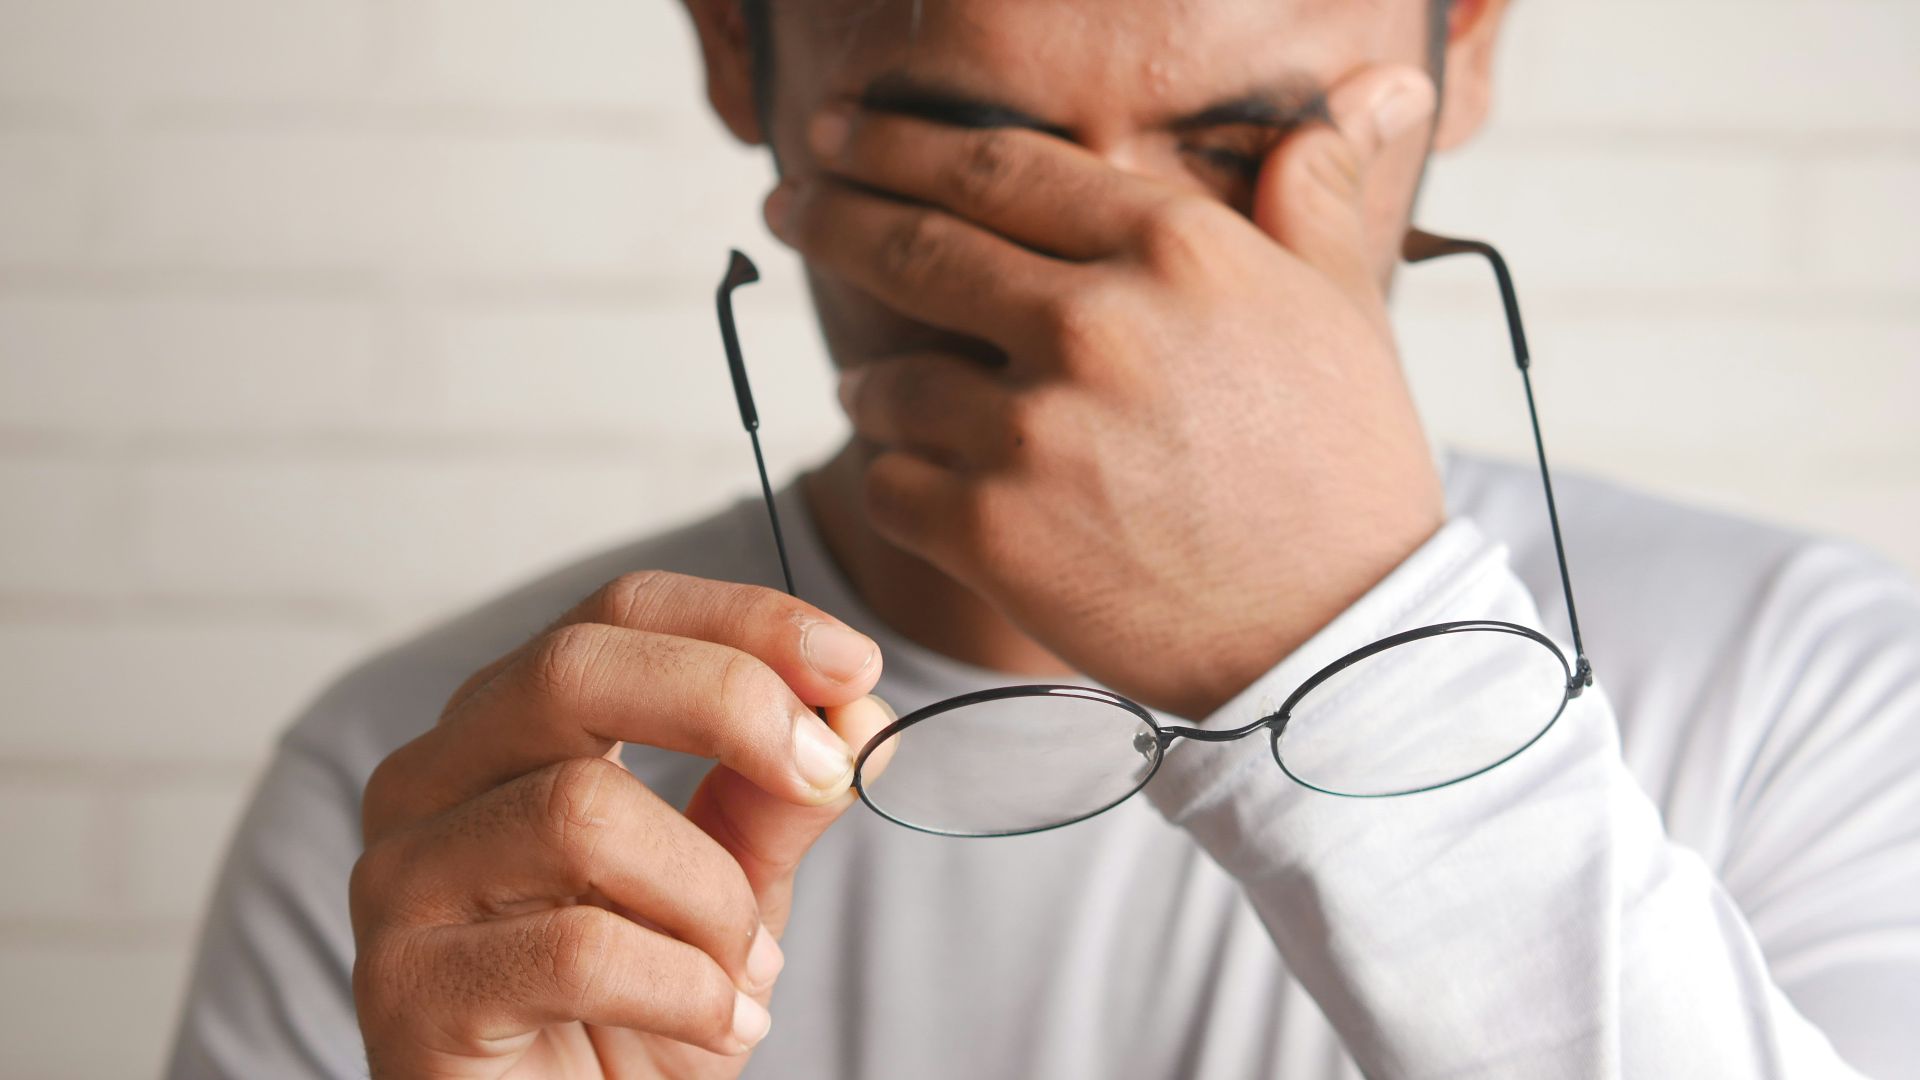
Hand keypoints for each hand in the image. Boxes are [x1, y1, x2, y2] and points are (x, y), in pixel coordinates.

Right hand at [350, 572, 891, 1078]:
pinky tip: (716, 1024)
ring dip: (712, 898)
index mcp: (507, 729)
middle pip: (572, 668)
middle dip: (730, 702)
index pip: (617, 615)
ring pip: (580, 812)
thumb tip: (858, 707)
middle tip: (826, 773)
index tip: (857, 662)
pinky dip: (686, 988)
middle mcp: (431, 780)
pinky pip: (576, 949)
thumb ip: (775, 798)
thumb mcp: (730, 892)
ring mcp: (401, 879)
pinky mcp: (404, 988)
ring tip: (749, 971)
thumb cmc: (635, 1018)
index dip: (743, 621)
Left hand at [766, 64, 1446, 718]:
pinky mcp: (993, 534)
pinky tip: (914, 480)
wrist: (1338, 643)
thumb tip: (1372, 86)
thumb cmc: (1345, 471)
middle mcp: (1092, 322)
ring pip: (887, 381)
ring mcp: (1034, 431)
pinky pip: (888, 484)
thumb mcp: (1345, 310)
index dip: (897, 143)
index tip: (840, 134)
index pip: (997, 166)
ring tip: (873, 392)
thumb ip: (1315, 193)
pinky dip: (892, 479)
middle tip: (788, 203)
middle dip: (830, 216)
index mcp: (1173, 249)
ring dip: (870, 384)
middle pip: (914, 246)